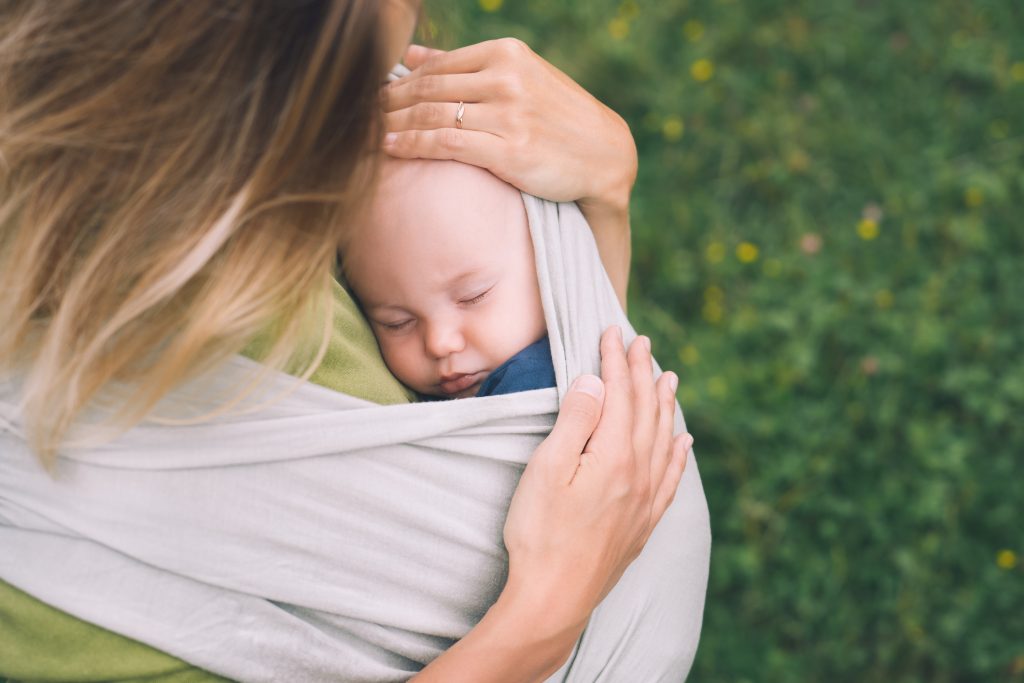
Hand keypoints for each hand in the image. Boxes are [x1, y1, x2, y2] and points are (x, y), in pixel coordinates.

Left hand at [381, 39, 638, 214]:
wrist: (605, 155)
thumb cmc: (558, 119)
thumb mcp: (519, 79)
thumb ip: (465, 66)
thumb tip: (412, 55)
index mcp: (506, 53)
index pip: (435, 67)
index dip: (397, 83)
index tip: (370, 97)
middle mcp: (506, 77)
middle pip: (428, 89)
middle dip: (387, 104)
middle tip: (356, 117)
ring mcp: (509, 113)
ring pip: (431, 115)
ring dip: (392, 125)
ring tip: (364, 135)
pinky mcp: (510, 148)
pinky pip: (446, 144)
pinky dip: (412, 145)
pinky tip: (389, 149)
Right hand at [501, 327, 691, 629]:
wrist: (554, 598)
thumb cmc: (541, 532)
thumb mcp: (548, 468)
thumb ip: (575, 420)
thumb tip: (594, 380)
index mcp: (614, 455)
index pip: (620, 394)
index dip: (616, 360)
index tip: (612, 332)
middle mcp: (640, 474)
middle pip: (647, 411)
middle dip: (644, 372)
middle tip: (642, 343)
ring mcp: (645, 500)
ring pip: (664, 439)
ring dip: (665, 405)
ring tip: (669, 378)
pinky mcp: (643, 523)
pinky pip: (672, 478)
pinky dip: (679, 453)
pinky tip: (684, 442)